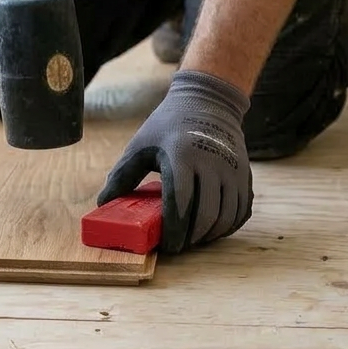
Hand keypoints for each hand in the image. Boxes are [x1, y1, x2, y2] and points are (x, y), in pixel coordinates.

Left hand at [98, 70, 252, 252]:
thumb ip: (122, 175)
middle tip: (179, 246)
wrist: (208, 101)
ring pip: (227, 217)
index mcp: (182, 156)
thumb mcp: (141, 144)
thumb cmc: (168, 125)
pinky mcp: (244, 173)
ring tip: (194, 238)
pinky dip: (228, 226)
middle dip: (192, 239)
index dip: (174, 231)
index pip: (180, 204)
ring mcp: (232, 169)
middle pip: (206, 216)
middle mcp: (212, 163)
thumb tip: (102, 203)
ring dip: (210, 235)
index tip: (167, 247)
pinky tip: (213, 229)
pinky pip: (242, 210)